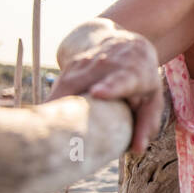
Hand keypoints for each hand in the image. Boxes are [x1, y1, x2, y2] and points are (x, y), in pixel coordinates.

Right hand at [46, 30, 162, 156]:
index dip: (110, 86)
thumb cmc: (141, 77)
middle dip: (70, 100)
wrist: (124, 42)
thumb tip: (137, 150)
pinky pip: (57, 93)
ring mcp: (84, 65)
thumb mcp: (152, 96)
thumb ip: (147, 122)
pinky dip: (50, 109)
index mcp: (132, 71)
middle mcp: (106, 64)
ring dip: (54, 110)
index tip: (97, 93)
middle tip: (53, 127)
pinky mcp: (68, 69)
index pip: (122, 79)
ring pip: (65, 89)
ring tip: (43, 136)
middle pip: (84, 83)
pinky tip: (41, 128)